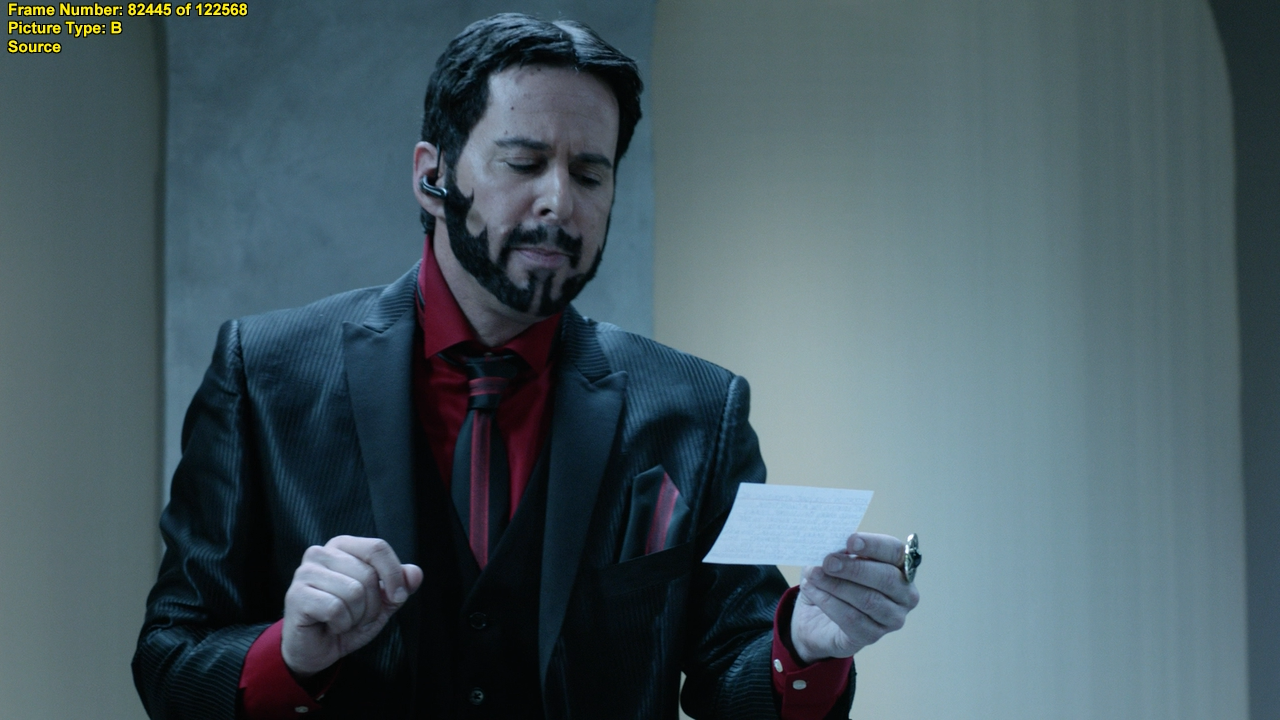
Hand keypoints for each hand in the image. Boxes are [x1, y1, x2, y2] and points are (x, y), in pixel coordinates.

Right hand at [281, 535, 423, 676]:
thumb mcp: (381, 602)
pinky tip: (330, 625)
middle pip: (368, 574)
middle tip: (358, 616)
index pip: (377, 548)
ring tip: (344, 621)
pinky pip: (336, 608)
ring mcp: (305, 573)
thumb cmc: (347, 619)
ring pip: (354, 591)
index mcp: (343, 547)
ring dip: (357, 616)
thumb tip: (415, 573)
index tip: (397, 598)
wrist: (316, 649)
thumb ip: (400, 585)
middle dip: (373, 605)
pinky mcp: (296, 595)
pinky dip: (342, 624)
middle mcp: (321, 553)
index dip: (394, 575)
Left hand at [790, 532, 919, 663]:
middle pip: (886, 578)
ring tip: (813, 575)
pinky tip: (813, 591)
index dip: (874, 545)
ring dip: (837, 585)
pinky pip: (852, 619)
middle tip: (828, 561)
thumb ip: (838, 552)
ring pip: (868, 600)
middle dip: (854, 568)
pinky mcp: (872, 636)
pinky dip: (829, 603)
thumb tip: (832, 548)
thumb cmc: (833, 581)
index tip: (851, 541)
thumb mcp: (834, 560)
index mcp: (900, 567)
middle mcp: (905, 594)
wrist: (816, 617)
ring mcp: (892, 618)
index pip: (896, 552)